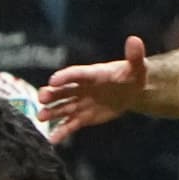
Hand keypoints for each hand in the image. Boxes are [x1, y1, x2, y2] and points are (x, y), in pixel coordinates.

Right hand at [38, 39, 156, 127]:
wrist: (133, 91)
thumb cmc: (133, 75)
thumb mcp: (137, 67)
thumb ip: (134, 55)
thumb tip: (135, 40)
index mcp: (92, 74)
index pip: (76, 74)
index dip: (65, 76)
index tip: (53, 80)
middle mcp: (82, 88)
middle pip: (64, 90)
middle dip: (52, 94)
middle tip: (41, 98)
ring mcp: (81, 102)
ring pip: (63, 108)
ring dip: (52, 112)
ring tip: (40, 117)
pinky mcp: (84, 116)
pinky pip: (71, 124)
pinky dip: (62, 131)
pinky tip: (52, 139)